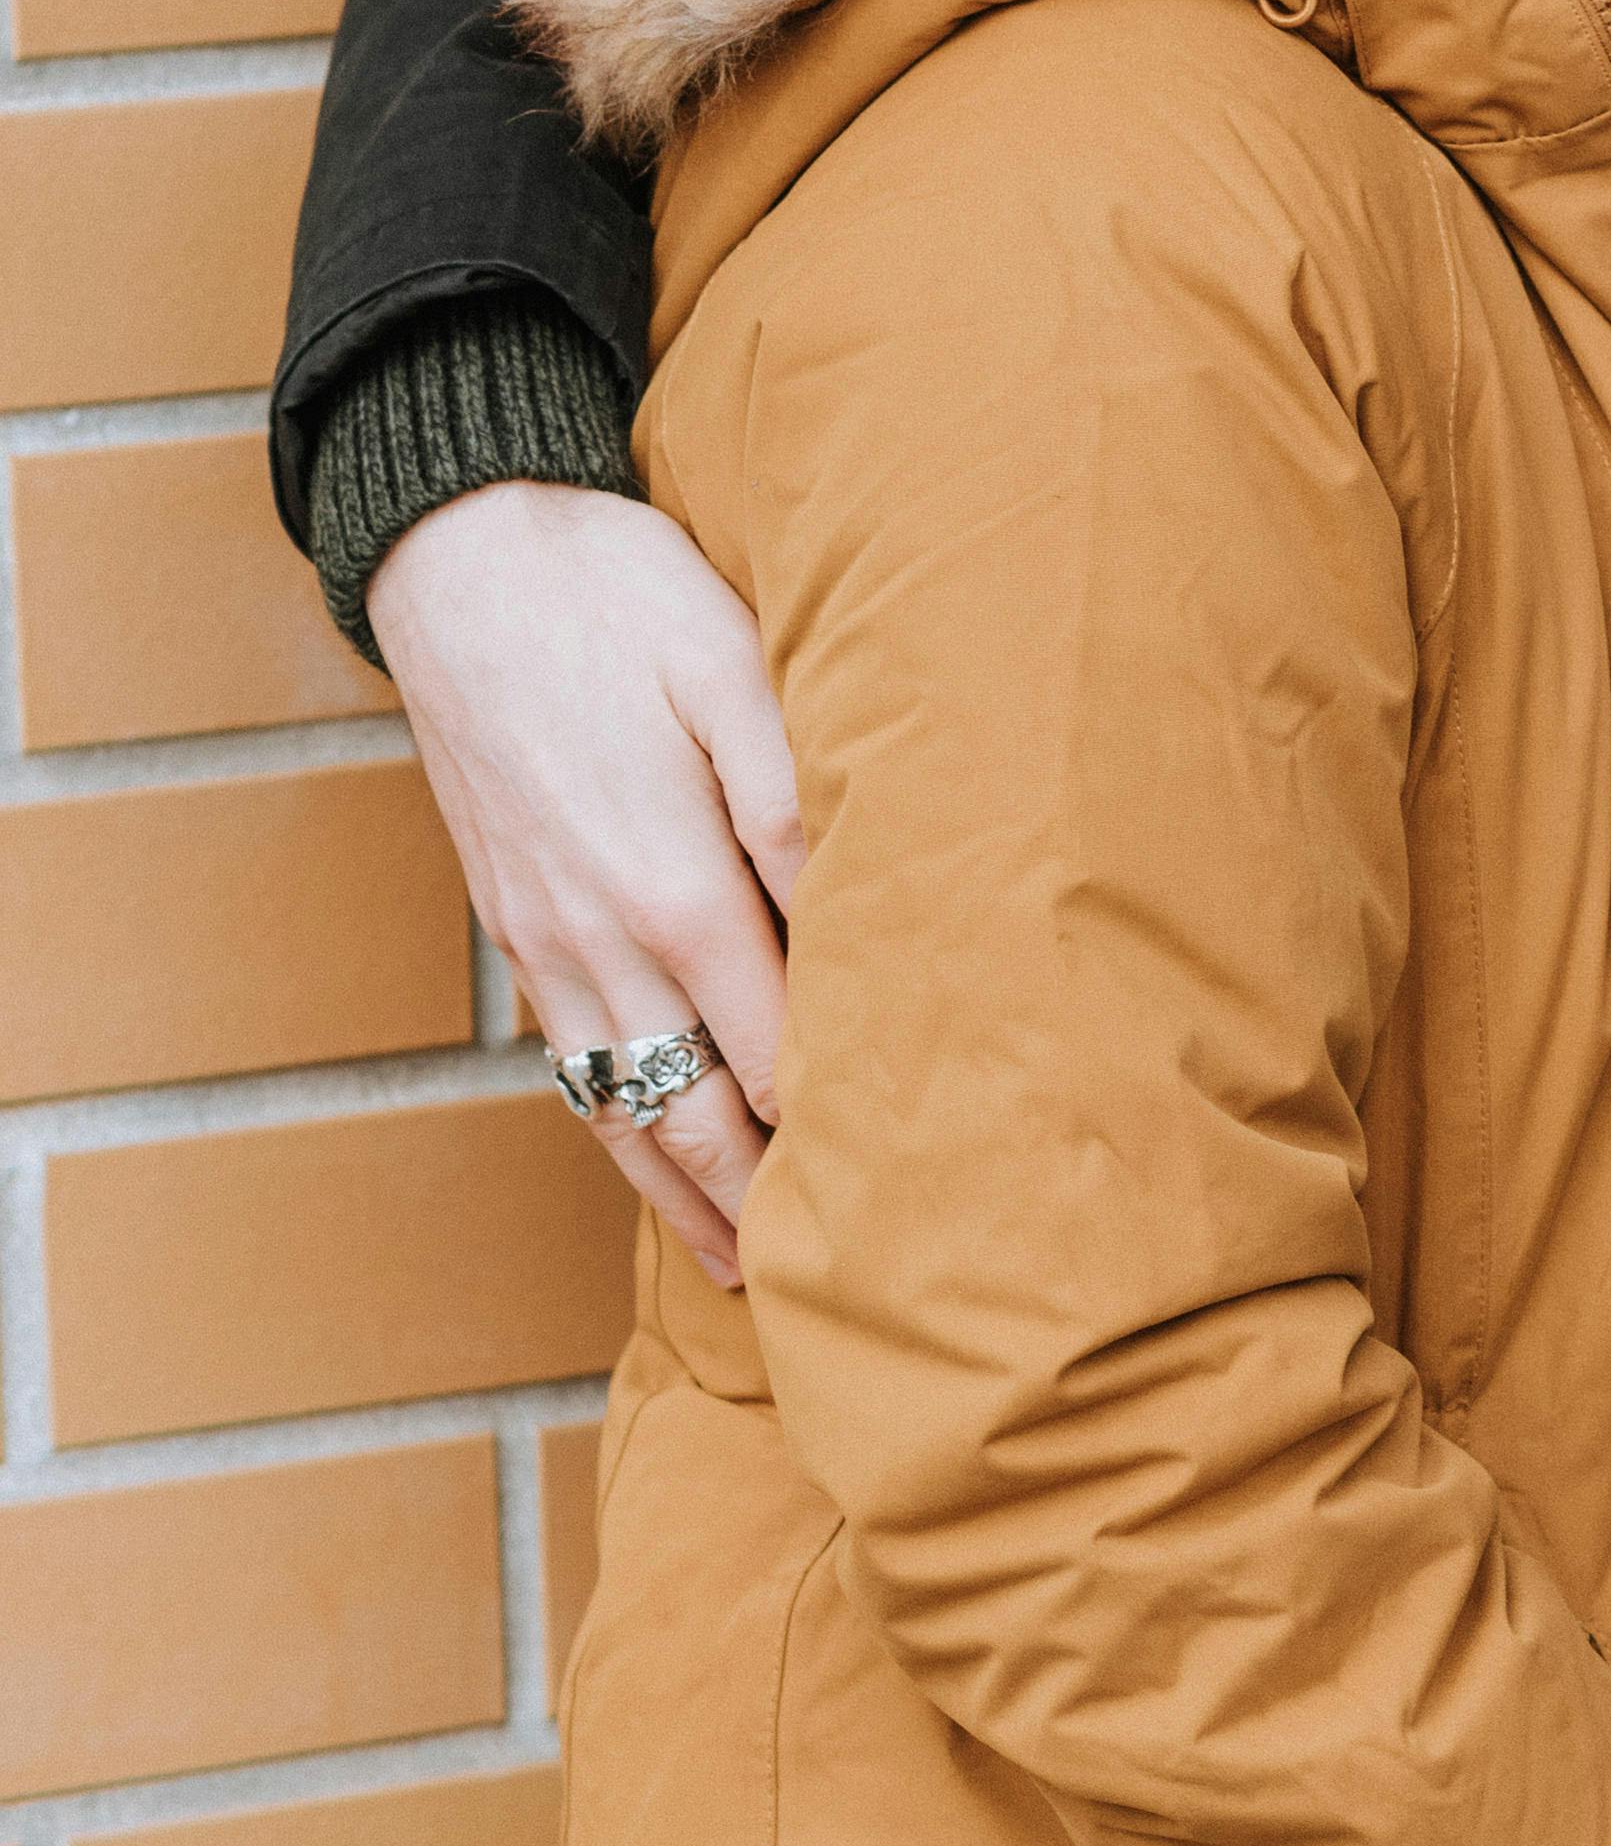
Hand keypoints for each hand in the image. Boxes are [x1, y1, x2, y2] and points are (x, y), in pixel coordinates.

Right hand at [367, 483, 803, 1293]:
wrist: (462, 561)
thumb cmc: (617, 597)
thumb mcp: (730, 668)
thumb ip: (795, 796)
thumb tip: (856, 911)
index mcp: (675, 887)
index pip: (779, 1053)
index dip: (842, 1133)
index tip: (914, 1194)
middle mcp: (603, 943)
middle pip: (696, 1116)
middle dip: (767, 1206)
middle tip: (842, 1284)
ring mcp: (547, 945)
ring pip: (620, 1113)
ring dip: (685, 1197)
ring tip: (745, 1271)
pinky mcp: (514, 928)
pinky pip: (571, 1068)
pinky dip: (614, 1136)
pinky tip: (650, 1159)